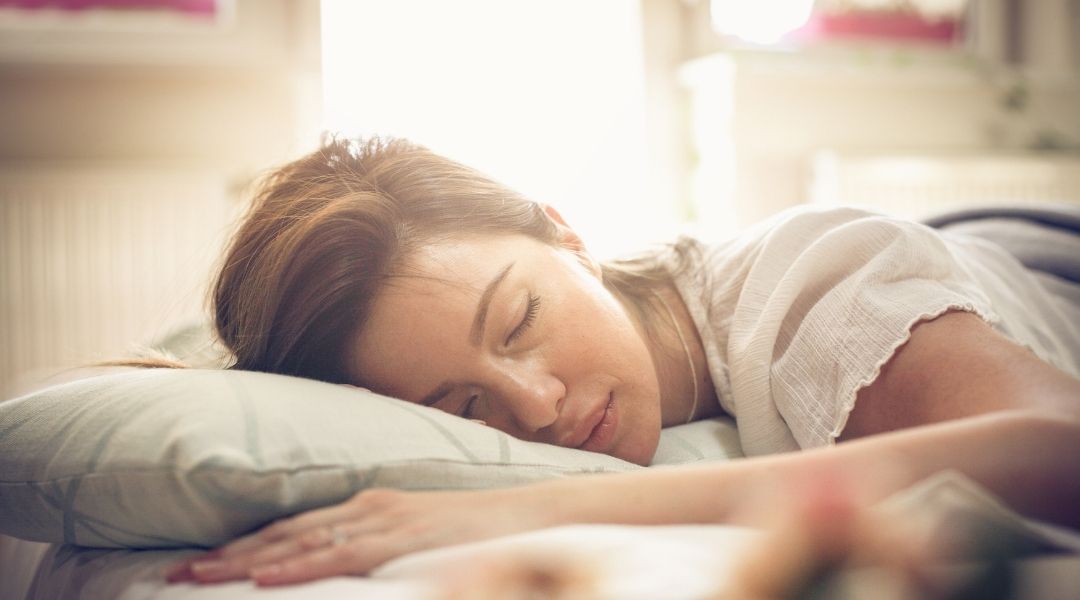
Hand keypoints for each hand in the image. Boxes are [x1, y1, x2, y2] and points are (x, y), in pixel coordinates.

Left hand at [165, 486, 546, 586]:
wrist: (535, 513)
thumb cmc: (480, 530)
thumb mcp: (421, 535)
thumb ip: (380, 546)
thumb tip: (340, 565)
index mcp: (369, 506)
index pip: (292, 528)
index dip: (241, 546)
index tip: (198, 563)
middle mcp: (367, 507)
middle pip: (283, 532)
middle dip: (226, 554)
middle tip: (173, 572)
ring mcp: (384, 520)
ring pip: (300, 542)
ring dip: (245, 560)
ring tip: (198, 576)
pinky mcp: (403, 537)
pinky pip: (341, 554)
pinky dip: (298, 564)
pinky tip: (264, 576)